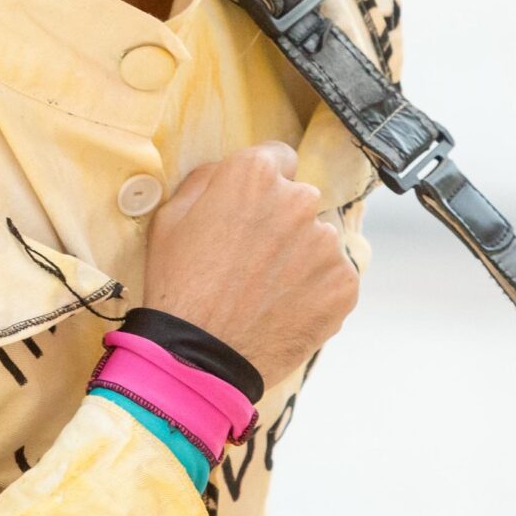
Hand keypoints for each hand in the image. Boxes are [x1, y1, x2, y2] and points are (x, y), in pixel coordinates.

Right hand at [140, 142, 357, 383]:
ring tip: (266, 292)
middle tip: (253, 260)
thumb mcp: (171, 217)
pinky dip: (315, 290)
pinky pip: (333, 277)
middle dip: (282, 222)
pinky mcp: (344, 283)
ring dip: (300, 258)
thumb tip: (227, 171)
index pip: (278, 158)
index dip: (261, 185)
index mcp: (255, 175)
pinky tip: (283, 309)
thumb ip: (207, 179)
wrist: (199, 356)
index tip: (252, 210)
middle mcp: (299, 200)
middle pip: (300, 200)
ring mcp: (327, 244)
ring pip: (318, 241)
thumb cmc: (179, 285)